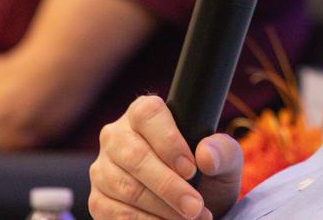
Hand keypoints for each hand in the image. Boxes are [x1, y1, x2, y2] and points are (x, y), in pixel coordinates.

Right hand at [89, 95, 242, 219]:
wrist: (192, 207)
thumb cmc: (207, 175)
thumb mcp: (224, 161)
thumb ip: (222, 151)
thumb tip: (206, 155)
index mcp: (143, 114)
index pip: (147, 115)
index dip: (169, 142)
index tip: (191, 170)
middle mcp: (116, 136)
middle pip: (135, 156)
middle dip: (169, 186)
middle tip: (196, 207)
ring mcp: (102, 168)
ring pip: (126, 188)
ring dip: (162, 209)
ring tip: (190, 218)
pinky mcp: (97, 199)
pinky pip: (116, 214)